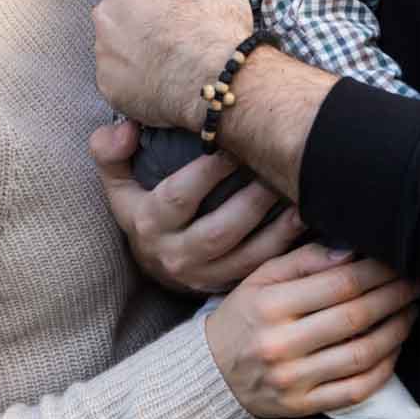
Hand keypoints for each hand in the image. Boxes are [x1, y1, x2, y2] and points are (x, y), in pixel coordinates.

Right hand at [89, 118, 308, 292]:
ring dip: (279, 229)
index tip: (232, 142)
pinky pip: (263, 272)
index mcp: (147, 224)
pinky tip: (309, 225)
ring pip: (248, 257)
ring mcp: (205, 277)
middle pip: (220, 230)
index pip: (178, 196)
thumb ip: (109, 152)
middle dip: (252, 200)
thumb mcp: (117, 182)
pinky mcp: (230, 287)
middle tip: (277, 168)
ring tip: (301, 197)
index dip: (206, 172)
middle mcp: (175, 256)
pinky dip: (290, 252)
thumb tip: (124, 131)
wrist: (154, 262)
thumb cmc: (143, 207)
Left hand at [93, 0, 252, 129]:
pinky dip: (133, 80)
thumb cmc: (217, 16)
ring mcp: (104, 49)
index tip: (182, 9)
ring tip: (168, 62)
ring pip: (116, 45)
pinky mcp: (107, 83)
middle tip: (175, 36)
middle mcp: (107, 9)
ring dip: (134, 50)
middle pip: (123, 11)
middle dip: (142, 21)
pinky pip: (117, 78)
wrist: (218, 74)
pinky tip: (159, 82)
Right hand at [203, 242, 419, 418]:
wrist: (212, 374)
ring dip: (396, 330)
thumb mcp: (260, 278)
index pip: (339, 283)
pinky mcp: (304, 406)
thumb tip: (351, 251)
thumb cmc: (244, 316)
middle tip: (418, 281)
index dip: (378, 271)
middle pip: (356, 317)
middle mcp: (282, 344)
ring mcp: (294, 380)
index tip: (400, 259)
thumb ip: (303, 261)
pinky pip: (356, 389)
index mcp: (270, 305)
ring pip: (362, 354)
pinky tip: (394, 347)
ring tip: (410, 310)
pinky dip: (384, 367)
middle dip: (396, 296)